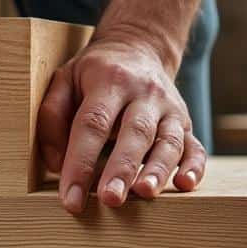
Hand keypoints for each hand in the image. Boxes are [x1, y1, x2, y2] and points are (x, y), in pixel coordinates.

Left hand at [37, 37, 206, 213]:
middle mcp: (144, 93)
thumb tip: (58, 165)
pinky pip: (195, 147)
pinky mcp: (185, 123)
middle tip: (110, 200)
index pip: (93, 124)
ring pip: (168, 141)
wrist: (139, 47)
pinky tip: (185, 185)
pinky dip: (194, 168)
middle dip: (122, 168)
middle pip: (134, 132)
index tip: (72, 199)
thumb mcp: (64, 80)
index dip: (80, 162)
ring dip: (158, 169)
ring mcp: (169, 108)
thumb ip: (52, 117)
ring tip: (145, 193)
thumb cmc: (94, 74)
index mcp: (110, 81)